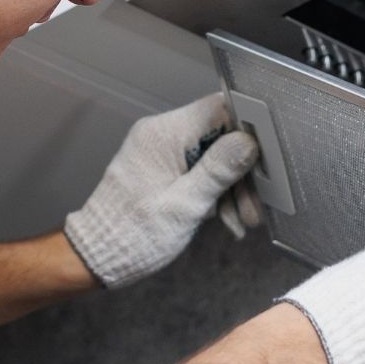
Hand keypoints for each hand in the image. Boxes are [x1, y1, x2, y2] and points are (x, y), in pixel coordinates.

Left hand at [64, 93, 261, 288]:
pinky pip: (197, 168)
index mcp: (164, 134)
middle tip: (255, 205)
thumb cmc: (133, 235)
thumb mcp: (186, 205)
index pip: (219, 108)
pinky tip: (226, 217)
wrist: (97, 256)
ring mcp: (160, 150)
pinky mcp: (161, 166)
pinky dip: (214, 191)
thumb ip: (219, 170)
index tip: (268, 156)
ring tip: (242, 220)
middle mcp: (160, 134)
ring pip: (212, 154)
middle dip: (241, 170)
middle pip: (219, 135)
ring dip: (231, 186)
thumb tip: (249, 142)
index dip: (249, 128)